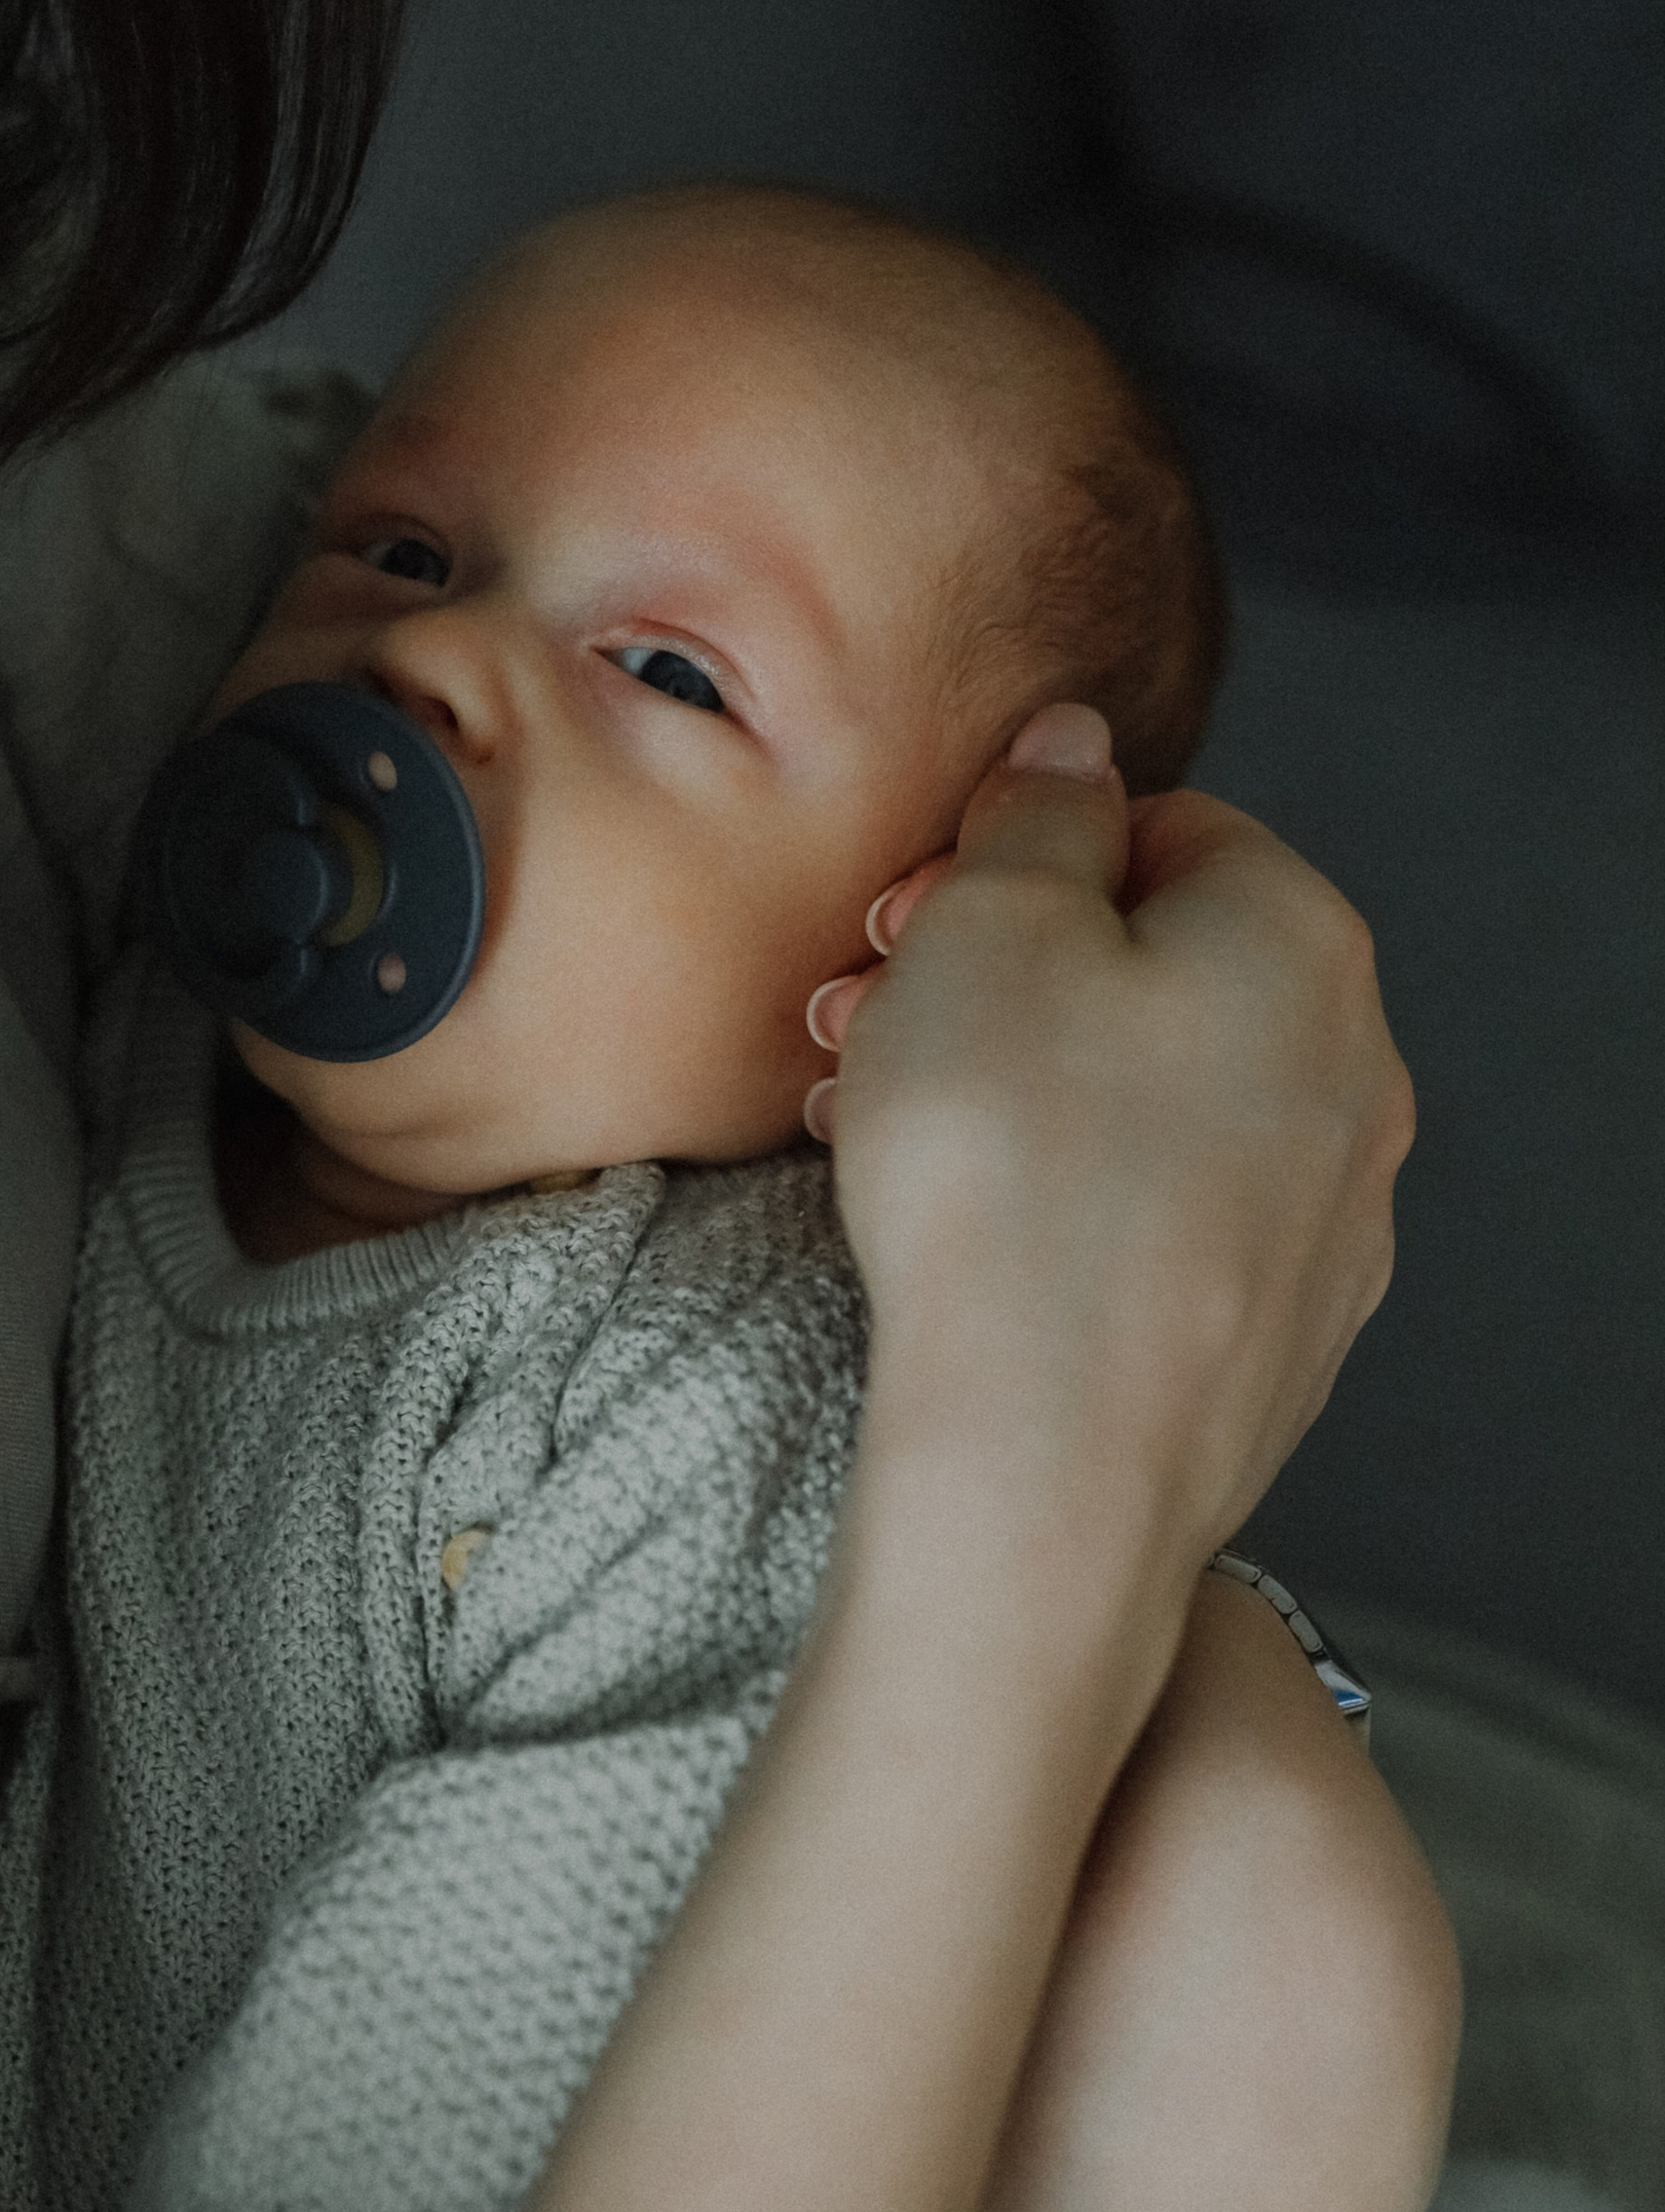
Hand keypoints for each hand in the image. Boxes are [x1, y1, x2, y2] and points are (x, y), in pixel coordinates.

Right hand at [807, 705, 1411, 1570]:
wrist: (1050, 1464)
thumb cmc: (1006, 1180)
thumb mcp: (983, 931)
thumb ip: (1035, 814)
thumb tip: (1076, 747)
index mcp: (1300, 940)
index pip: (1162, 827)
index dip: (1010, 859)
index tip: (904, 921)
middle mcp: (1353, 1071)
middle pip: (1157, 970)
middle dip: (998, 979)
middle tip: (860, 1023)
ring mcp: (1332, 1217)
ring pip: (1155, 1101)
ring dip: (1017, 1090)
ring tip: (876, 1129)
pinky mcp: (1284, 1335)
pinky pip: (1166, 1222)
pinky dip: (1069, 1204)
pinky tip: (967, 1239)